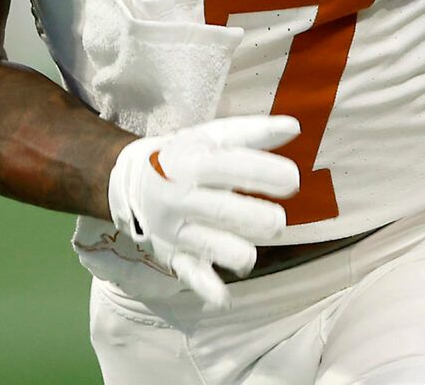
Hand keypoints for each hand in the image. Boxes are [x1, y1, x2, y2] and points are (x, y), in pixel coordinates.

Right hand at [107, 114, 300, 308]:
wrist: (129, 182)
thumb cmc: (184, 156)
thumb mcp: (211, 136)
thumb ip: (253, 133)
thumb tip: (295, 126)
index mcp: (191, 162)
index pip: (230, 166)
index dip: (264, 173)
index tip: (293, 180)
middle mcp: (181, 197)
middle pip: (223, 211)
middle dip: (257, 218)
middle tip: (277, 221)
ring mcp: (175, 229)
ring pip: (210, 245)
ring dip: (238, 253)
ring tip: (251, 251)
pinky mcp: (173, 255)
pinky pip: (190, 274)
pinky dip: (207, 288)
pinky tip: (225, 298)